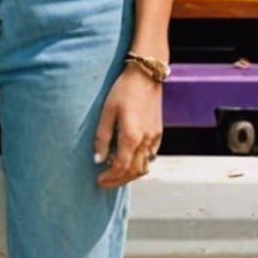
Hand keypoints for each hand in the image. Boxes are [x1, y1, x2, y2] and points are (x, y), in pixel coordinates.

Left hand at [93, 65, 162, 186]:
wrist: (146, 74)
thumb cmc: (124, 90)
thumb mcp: (107, 111)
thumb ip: (102, 137)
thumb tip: (98, 159)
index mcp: (131, 136)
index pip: (121, 167)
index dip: (109, 178)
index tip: (99, 180)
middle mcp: (146, 140)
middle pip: (134, 172)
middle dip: (119, 180)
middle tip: (106, 182)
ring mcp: (155, 137)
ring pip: (145, 166)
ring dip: (130, 174)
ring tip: (116, 173)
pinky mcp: (159, 132)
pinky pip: (151, 156)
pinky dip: (140, 163)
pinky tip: (130, 159)